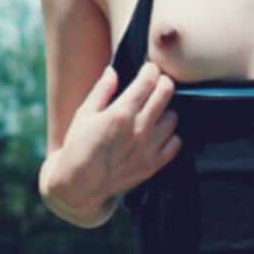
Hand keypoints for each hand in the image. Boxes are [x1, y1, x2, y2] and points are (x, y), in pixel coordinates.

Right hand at [51, 60, 182, 218]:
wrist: (79, 184)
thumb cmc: (78, 146)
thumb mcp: (84, 114)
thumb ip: (102, 90)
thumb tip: (113, 70)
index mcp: (121, 113)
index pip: (148, 80)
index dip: (152, 69)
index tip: (149, 69)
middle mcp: (139, 129)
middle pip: (166, 93)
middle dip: (163, 82)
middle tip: (157, 83)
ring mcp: (149, 148)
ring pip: (173, 117)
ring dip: (166, 109)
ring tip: (156, 110)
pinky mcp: (153, 165)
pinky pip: (176, 143)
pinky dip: (170, 134)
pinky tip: (158, 132)